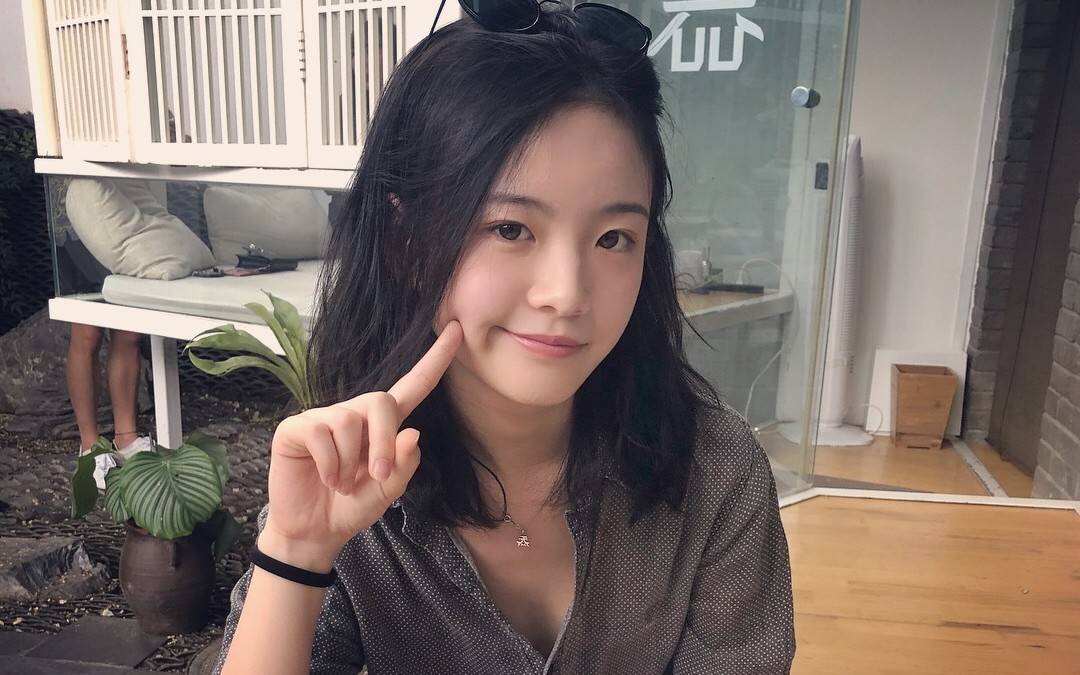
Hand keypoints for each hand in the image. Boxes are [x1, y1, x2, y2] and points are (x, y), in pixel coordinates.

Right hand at [259, 321, 462, 569]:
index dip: (435, 360)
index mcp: (383, 426)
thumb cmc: (352, 508)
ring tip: (341, 483)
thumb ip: (404, 465)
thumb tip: (412, 432)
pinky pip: (320, 433)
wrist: (314, 532)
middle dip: (383, 442)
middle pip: (380, 401)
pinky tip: (324, 477)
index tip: (458, 330)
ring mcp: (324, 418)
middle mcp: (355, 414)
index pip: (414, 385)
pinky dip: (329, 464)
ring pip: (348, 420)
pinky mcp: (296, 428)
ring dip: (350, 461)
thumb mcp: (388, 492)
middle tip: (376, 476)